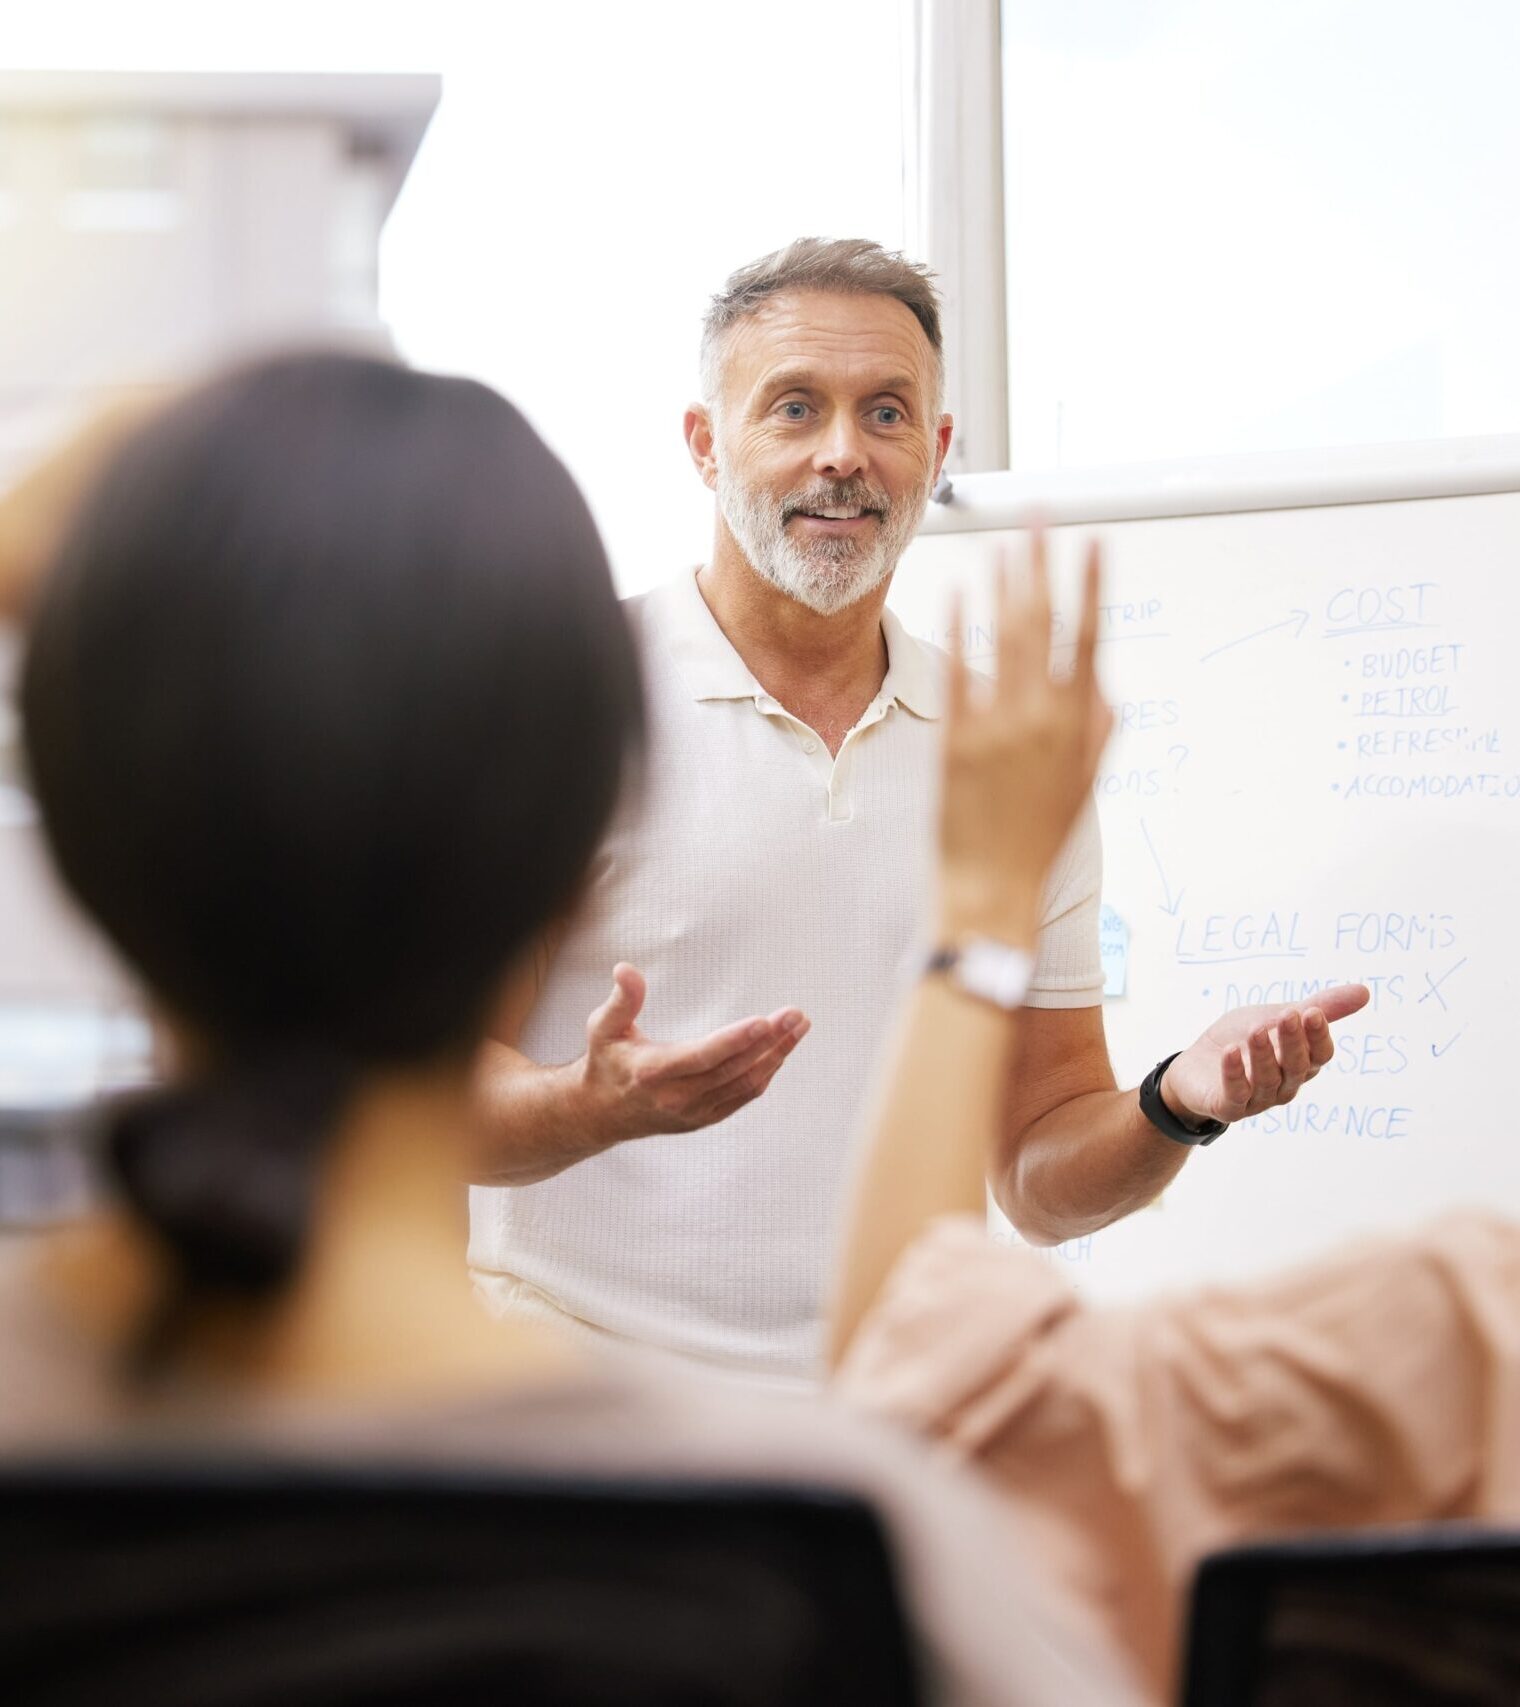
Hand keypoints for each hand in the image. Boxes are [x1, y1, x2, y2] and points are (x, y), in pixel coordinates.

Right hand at [578, 964, 809, 1141]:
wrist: (602, 1113)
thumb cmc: (607, 1061)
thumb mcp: (603, 1027)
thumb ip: (621, 999)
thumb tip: (625, 968)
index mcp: (653, 1072)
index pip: (703, 1056)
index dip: (735, 1040)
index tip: (764, 1021)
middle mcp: (677, 1097)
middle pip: (734, 1069)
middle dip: (770, 1041)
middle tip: (796, 1015)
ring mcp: (694, 1112)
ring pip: (745, 1084)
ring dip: (776, 1055)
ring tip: (799, 1027)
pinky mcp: (705, 1118)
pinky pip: (743, 1096)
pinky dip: (766, 1073)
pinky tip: (781, 1051)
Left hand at [938, 530, 1112, 945]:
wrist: (992, 890)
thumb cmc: (1040, 841)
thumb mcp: (1084, 786)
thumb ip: (1099, 732)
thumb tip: (1107, 690)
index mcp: (1079, 726)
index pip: (1090, 638)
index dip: (1092, 587)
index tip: (1094, 543)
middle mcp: (1041, 719)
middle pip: (1043, 624)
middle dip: (1043, 563)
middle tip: (1038, 517)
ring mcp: (996, 728)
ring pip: (1001, 638)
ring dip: (1002, 584)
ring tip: (1004, 543)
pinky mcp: (955, 740)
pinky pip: (956, 672)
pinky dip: (956, 630)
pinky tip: (954, 594)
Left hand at [1160, 983, 1370, 1127]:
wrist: (1194, 1065)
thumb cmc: (1241, 1039)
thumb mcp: (1275, 1016)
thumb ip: (1318, 1007)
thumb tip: (1365, 992)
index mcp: (1300, 1064)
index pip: (1320, 1054)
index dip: (1318, 1036)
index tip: (1311, 1011)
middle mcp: (1284, 1085)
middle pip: (1297, 1067)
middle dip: (1293, 1041)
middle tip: (1288, 1015)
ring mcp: (1257, 1099)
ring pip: (1267, 1080)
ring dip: (1263, 1055)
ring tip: (1256, 1031)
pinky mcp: (1229, 1107)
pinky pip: (1235, 1093)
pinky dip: (1233, 1073)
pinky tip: (1230, 1052)